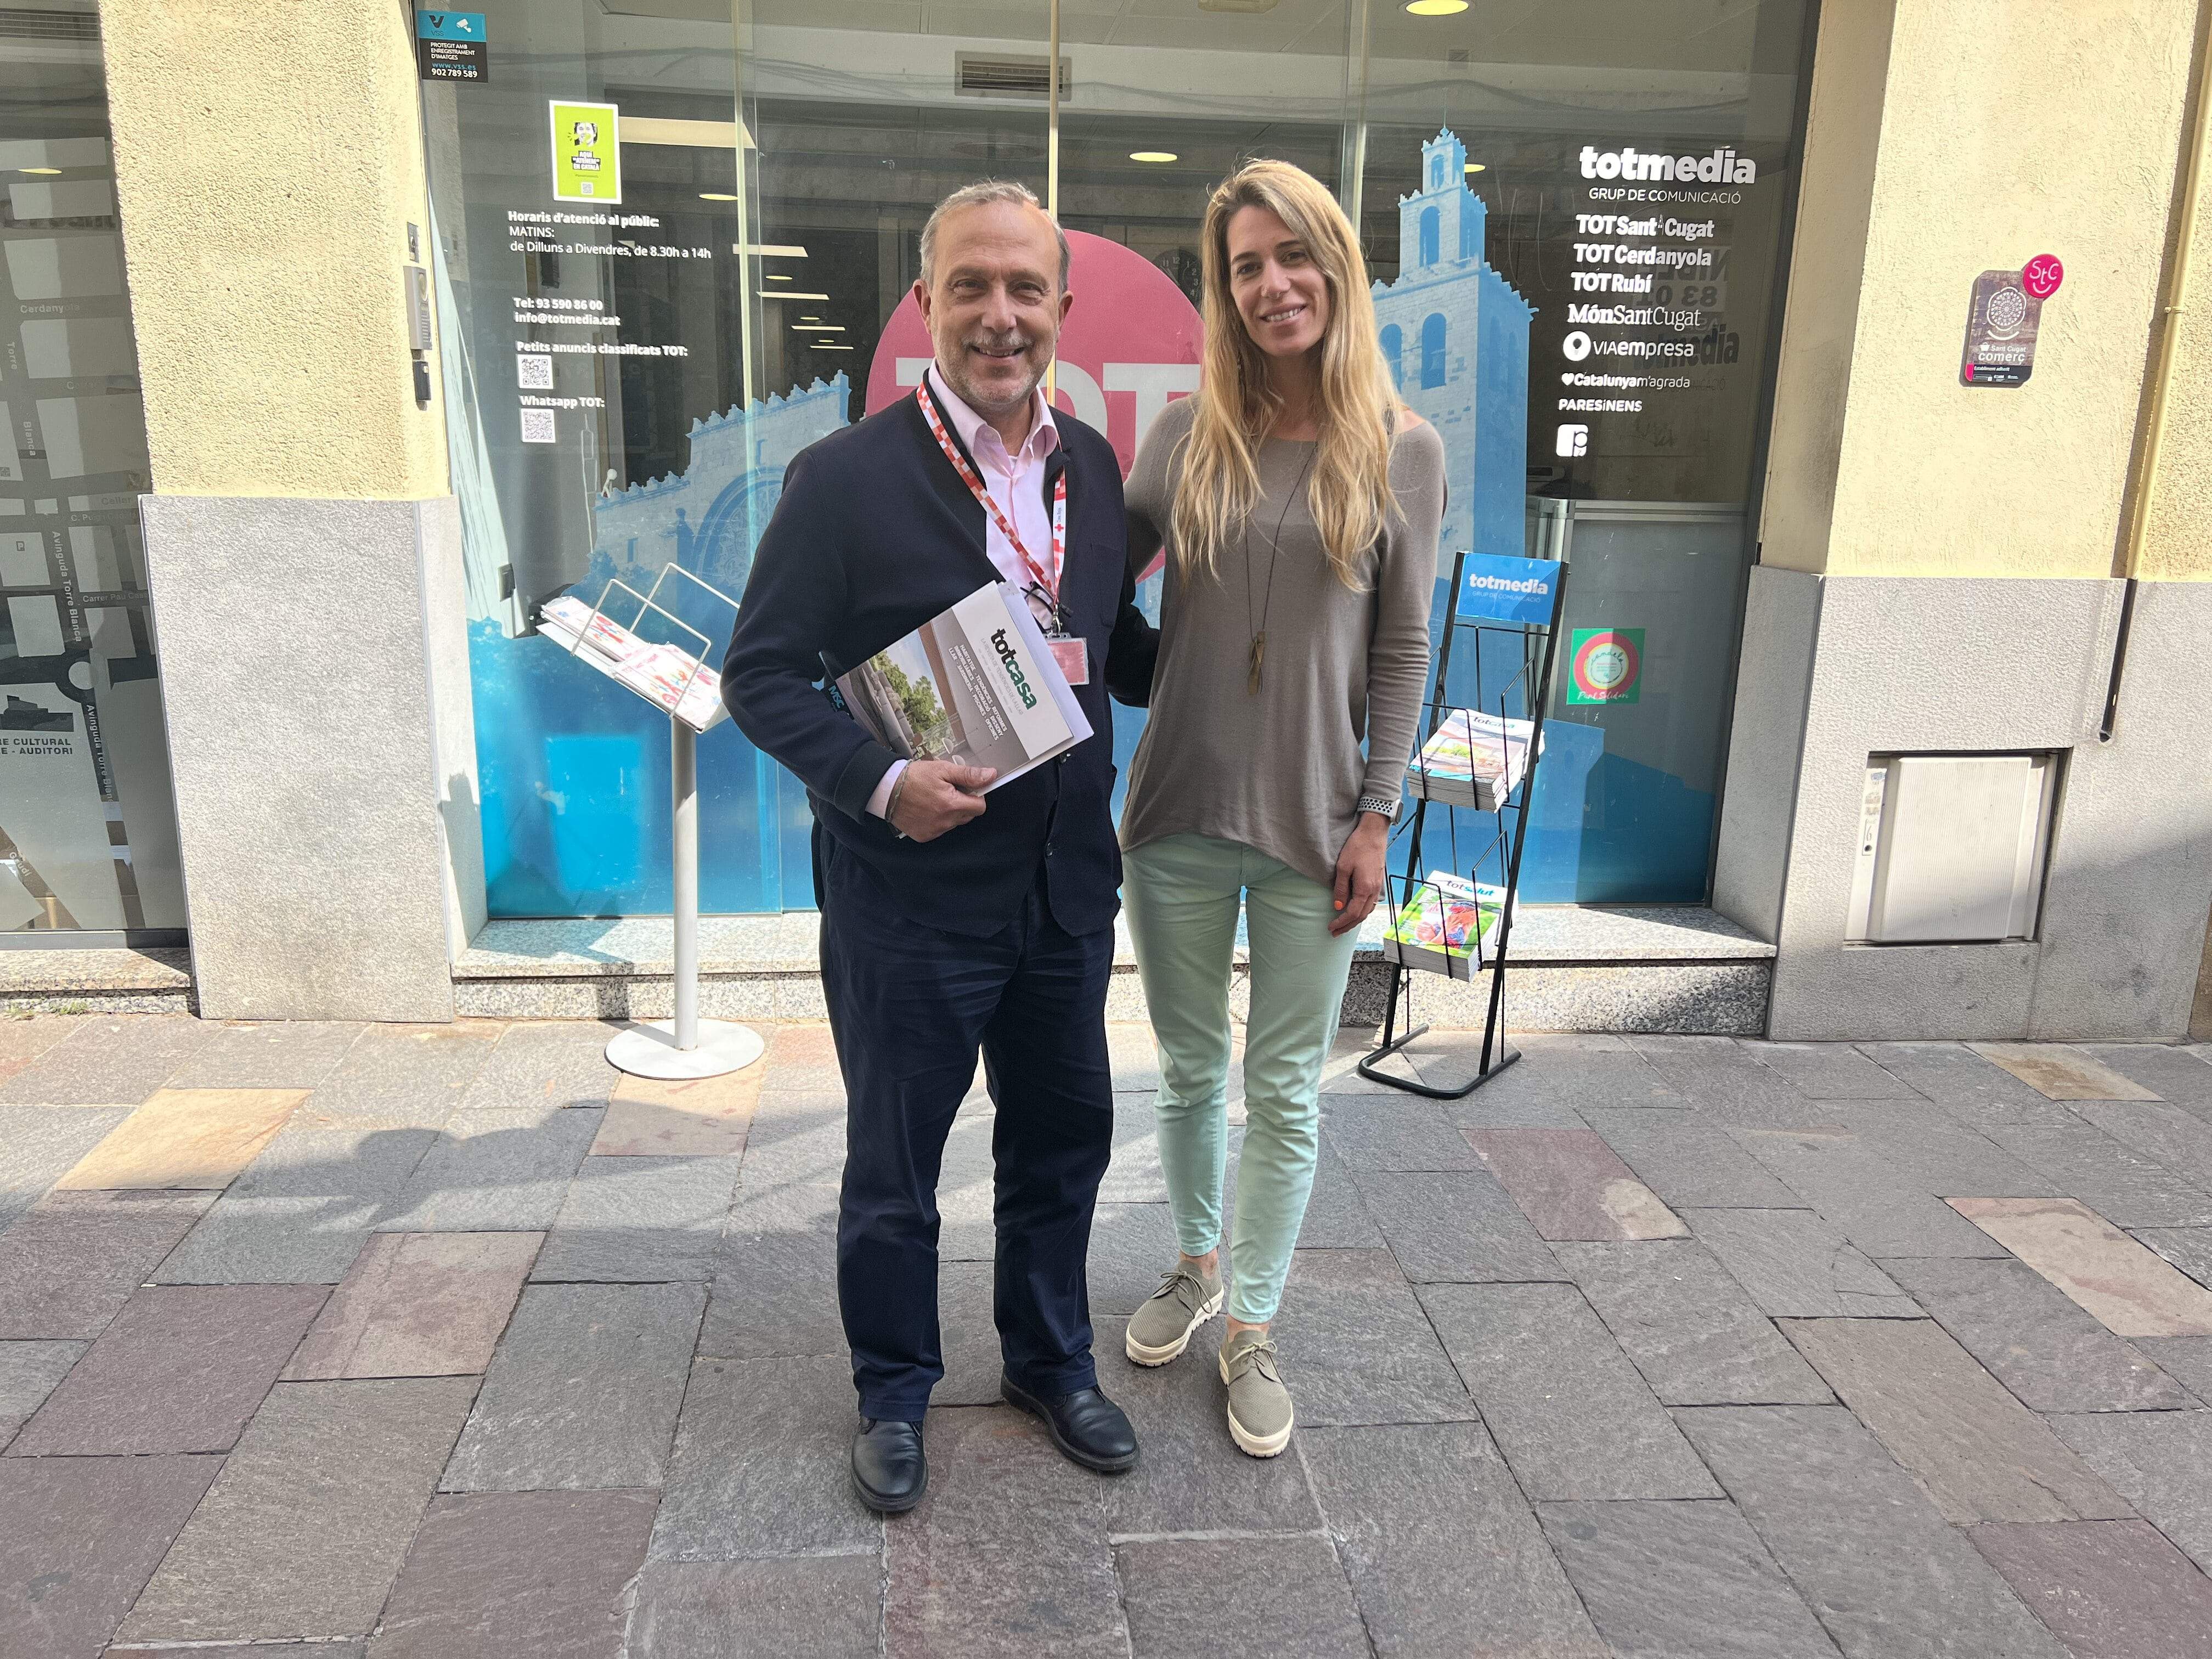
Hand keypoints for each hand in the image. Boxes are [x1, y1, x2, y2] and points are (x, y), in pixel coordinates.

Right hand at [890, 760, 994, 841]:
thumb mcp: (943, 770)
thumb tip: (990, 775)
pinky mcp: (925, 836)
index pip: (980, 807)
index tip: (966, 788)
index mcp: (951, 805)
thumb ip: (968, 774)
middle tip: (948, 790)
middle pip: (968, 815)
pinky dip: (938, 820)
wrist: (886, 789)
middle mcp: (944, 822)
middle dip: (963, 803)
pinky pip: (940, 829)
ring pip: (955, 823)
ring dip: (950, 812)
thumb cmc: (913, 778)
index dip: (976, 795)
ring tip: (935, 798)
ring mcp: (934, 831)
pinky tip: (927, 808)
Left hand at [1330, 812, 1389, 936]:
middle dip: (1347, 926)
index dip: (1341, 922)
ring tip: (1344, 925)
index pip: (1352, 913)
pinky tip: (1356, 910)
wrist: (1373, 833)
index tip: (1331, 927)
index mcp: (1364, 889)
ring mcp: (1377, 887)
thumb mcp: (1343, 867)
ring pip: (1367, 911)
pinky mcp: (1378, 882)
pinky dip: (1362, 911)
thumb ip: (1341, 888)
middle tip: (1335, 932)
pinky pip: (1371, 903)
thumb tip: (1338, 906)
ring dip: (1355, 920)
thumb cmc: (1357, 847)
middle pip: (1361, 916)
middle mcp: (1373, 891)